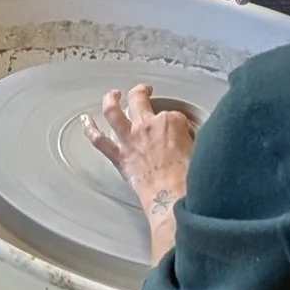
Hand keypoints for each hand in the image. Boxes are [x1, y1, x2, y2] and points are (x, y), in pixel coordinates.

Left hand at [84, 83, 196, 241]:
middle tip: (145, 91)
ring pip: (113, 111)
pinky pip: (98, 139)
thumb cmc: (191, 180)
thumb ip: (195, 140)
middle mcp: (147, 125)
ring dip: (110, 99)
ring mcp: (130, 139)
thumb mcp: (203, 152)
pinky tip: (85, 121)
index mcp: (171, 122)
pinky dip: (90, 129)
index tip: (184, 135)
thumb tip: (192, 140)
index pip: (175, 116)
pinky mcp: (119, 156)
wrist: (173, 199)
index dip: (180, 125)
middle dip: (142, 92)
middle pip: (140, 100)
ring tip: (112, 94)